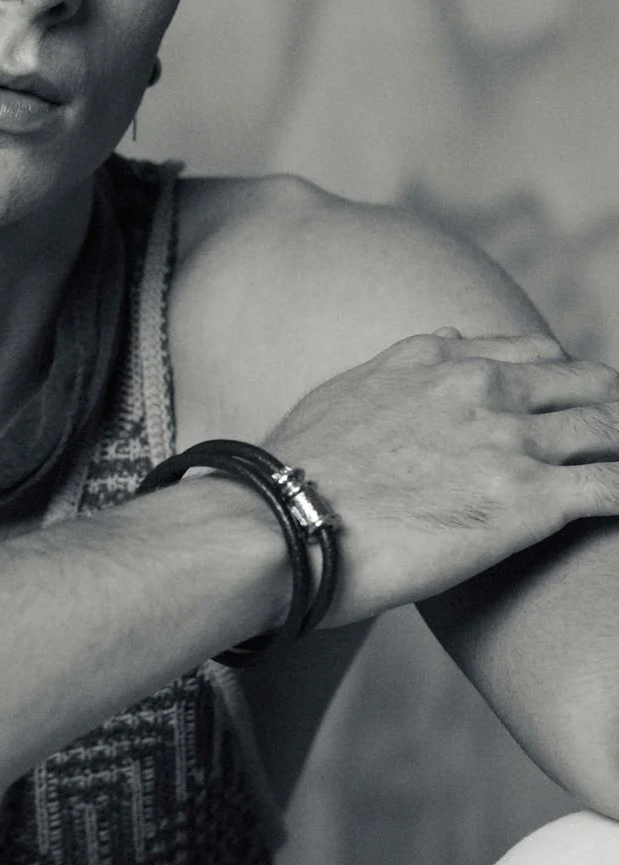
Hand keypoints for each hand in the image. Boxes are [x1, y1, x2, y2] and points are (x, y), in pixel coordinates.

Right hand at [263, 329, 618, 626]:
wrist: (279, 522)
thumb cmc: (291, 476)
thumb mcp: (338, 396)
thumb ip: (394, 370)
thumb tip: (434, 342)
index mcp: (435, 359)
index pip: (528, 354)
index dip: (558, 381)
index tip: (565, 406)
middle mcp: (481, 387)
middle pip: (583, 382)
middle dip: (610, 406)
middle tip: (615, 437)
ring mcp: (509, 441)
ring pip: (611, 428)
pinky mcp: (527, 500)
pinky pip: (614, 487)